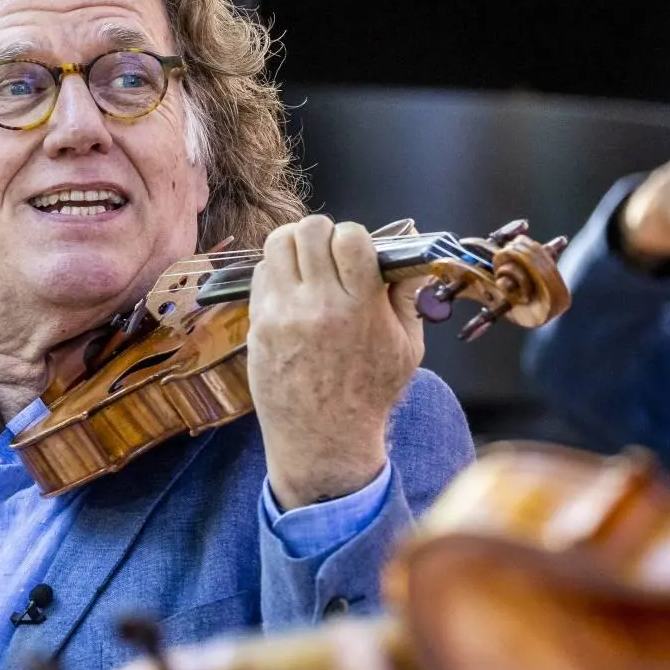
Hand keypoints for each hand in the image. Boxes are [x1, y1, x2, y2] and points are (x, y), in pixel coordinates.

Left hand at [247, 216, 422, 508]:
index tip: (356, 252)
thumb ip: (407, 299)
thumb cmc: (369, 394)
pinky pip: (261, 275)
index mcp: (360, 308)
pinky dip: (276, 272)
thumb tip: (411, 260)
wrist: (323, 439)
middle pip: (309, 231)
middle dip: (322, 233)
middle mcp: (318, 306)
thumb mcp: (406, 348)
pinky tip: (291, 289)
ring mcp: (282, 315)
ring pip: (277, 244)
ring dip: (294, 245)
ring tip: (307, 264)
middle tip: (328, 253)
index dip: (353, 236)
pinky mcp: (258, 325)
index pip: (350, 238)